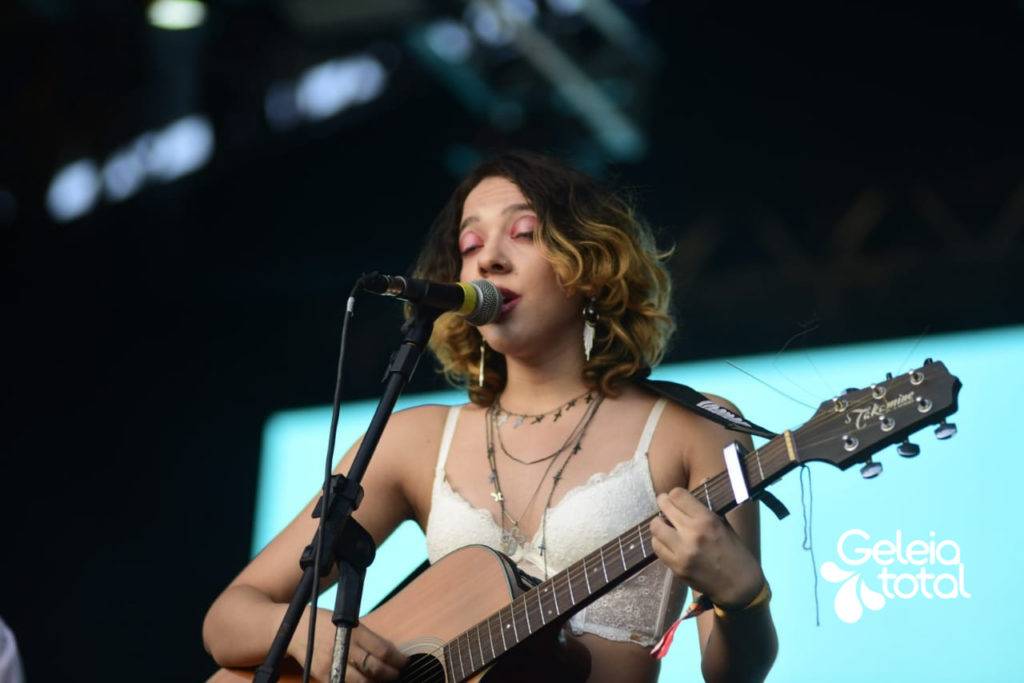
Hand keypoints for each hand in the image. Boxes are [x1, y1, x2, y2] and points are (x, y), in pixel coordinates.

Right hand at [288, 610, 407, 681]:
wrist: (295, 630)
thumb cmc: (325, 623)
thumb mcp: (348, 622)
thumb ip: (367, 638)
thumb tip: (390, 652)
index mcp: (352, 631)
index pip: (382, 650)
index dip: (398, 659)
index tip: (405, 662)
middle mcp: (343, 648)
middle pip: (374, 668)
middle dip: (390, 674)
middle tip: (397, 674)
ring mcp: (332, 665)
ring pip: (362, 682)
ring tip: (383, 680)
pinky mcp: (323, 676)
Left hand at [650, 487, 764, 608]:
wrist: (738, 586)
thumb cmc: (734, 551)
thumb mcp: (725, 524)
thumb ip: (708, 505)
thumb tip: (701, 479)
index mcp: (707, 520)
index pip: (677, 495)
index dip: (675, 495)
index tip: (677, 498)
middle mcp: (692, 533)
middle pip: (664, 507)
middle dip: (663, 504)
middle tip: (665, 506)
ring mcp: (682, 552)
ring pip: (655, 528)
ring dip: (659, 524)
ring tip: (666, 526)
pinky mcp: (676, 567)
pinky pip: (657, 548)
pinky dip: (660, 542)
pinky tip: (668, 542)